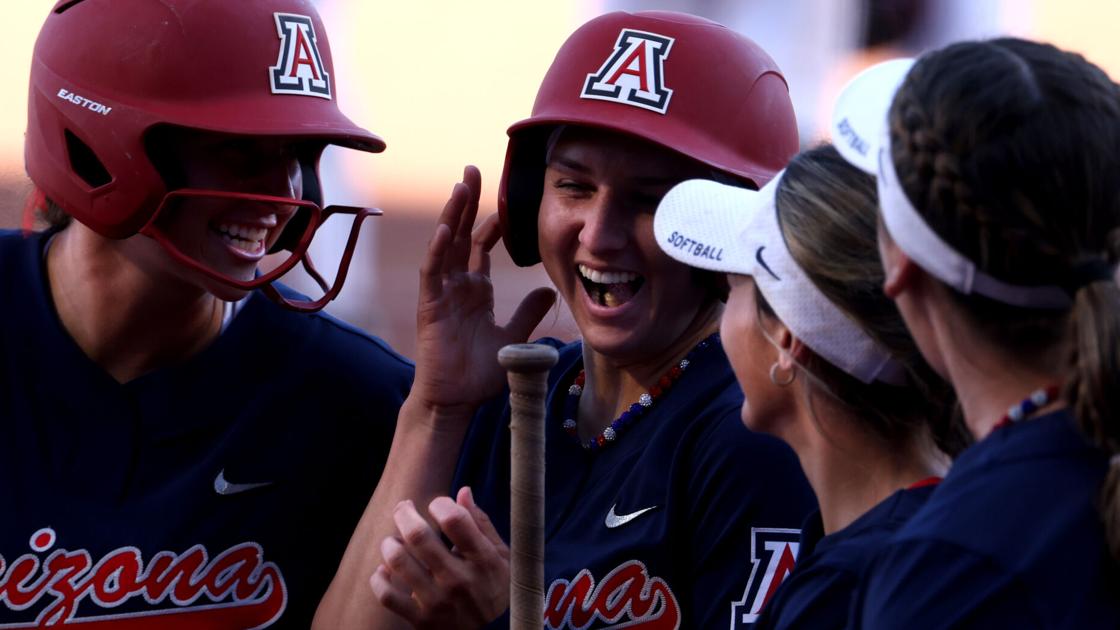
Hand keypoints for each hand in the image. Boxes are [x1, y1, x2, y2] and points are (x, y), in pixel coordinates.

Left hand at [370, 487, 509, 628]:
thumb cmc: (492, 586)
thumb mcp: (499, 555)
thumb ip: (481, 523)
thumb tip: (463, 490)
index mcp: (483, 561)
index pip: (454, 519)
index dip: (440, 503)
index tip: (437, 504)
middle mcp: (460, 580)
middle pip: (418, 535)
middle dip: (404, 513)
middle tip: (402, 507)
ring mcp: (438, 602)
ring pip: (398, 561)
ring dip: (389, 543)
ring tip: (393, 539)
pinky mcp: (420, 619)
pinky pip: (387, 595)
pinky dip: (379, 578)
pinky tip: (384, 569)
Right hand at [409, 166, 555, 416]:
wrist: (456, 400)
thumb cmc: (480, 373)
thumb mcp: (514, 337)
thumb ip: (528, 312)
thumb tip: (549, 289)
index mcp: (476, 290)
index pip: (481, 246)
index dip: (492, 222)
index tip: (506, 200)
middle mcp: (457, 285)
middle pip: (460, 234)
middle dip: (466, 202)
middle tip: (472, 170)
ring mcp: (441, 293)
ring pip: (444, 245)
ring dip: (451, 215)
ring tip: (459, 186)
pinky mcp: (430, 306)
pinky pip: (432, 272)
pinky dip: (437, 250)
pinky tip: (444, 229)